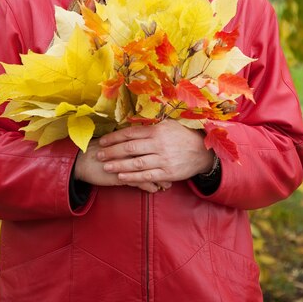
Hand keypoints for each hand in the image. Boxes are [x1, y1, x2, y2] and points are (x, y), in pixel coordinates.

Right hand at [74, 138, 170, 192]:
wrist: (82, 160)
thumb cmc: (99, 150)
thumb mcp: (117, 143)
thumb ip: (130, 142)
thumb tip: (144, 141)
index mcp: (130, 140)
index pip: (151, 144)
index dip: (164, 150)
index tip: (174, 154)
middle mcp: (130, 151)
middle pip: (154, 157)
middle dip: (166, 165)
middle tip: (177, 170)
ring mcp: (126, 164)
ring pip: (148, 171)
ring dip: (160, 178)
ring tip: (168, 184)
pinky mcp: (121, 177)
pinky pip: (139, 183)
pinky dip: (148, 186)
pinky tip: (155, 190)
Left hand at [96, 119, 214, 185]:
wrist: (203, 152)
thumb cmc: (182, 136)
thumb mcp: (168, 125)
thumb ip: (150, 126)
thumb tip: (131, 125)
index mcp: (157, 130)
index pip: (131, 133)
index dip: (115, 137)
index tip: (103, 141)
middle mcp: (159, 144)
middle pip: (130, 148)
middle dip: (112, 151)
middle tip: (99, 154)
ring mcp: (163, 159)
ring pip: (136, 163)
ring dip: (119, 165)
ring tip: (106, 166)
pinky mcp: (167, 173)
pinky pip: (147, 176)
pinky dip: (133, 177)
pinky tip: (121, 176)